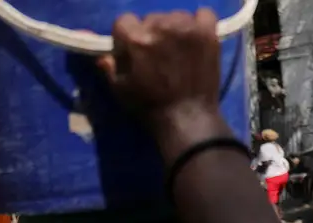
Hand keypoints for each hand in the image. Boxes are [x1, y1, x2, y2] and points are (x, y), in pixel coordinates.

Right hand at [96, 9, 220, 129]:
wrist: (187, 117)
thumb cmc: (149, 106)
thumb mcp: (120, 89)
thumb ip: (110, 68)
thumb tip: (104, 55)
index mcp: (137, 40)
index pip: (123, 21)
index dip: (124, 36)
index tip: (129, 50)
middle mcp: (162, 27)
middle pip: (149, 18)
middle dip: (148, 33)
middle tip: (154, 53)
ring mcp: (188, 28)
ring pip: (174, 16)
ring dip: (172, 29)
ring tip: (175, 47)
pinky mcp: (208, 33)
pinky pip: (203, 14)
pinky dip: (197, 23)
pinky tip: (194, 38)